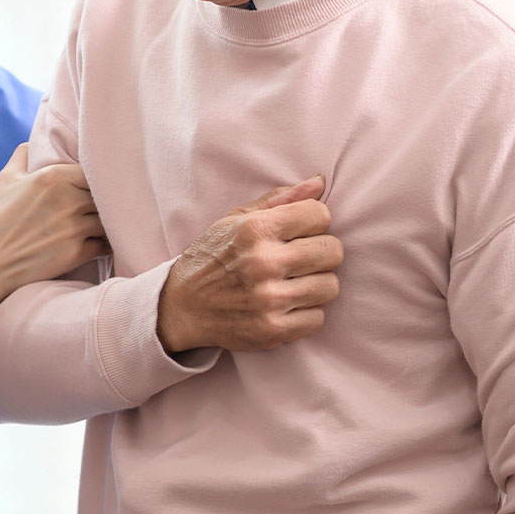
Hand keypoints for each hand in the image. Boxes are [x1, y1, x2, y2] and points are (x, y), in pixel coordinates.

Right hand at [0, 145, 105, 343]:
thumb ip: (21, 157)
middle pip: (105, 195)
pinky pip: (103, 245)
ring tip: (102, 224)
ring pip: (108, 220)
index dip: (96, 178)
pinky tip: (96, 243)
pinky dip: (102, 244)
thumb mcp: (4, 180)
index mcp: (53, 177)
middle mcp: (69, 200)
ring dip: (106, 222)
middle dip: (104, 200)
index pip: (93, 171)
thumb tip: (29, 144)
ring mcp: (75, 227)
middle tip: (104, 205)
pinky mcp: (77, 252)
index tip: (94, 185)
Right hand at [156, 176, 342, 352]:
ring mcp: (268, 300)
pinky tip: (287, 305)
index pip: (320, 215)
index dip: (314, 221)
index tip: (300, 231)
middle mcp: (262, 263)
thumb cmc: (212, 257)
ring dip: (316, 284)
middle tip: (301, 258)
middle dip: (321, 252)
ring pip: (330, 286)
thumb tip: (320, 182)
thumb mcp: (235, 219)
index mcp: (255, 229)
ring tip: (294, 282)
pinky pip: (318, 318)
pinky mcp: (271, 330)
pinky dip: (306, 313)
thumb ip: (279, 200)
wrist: (182, 307)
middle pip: (332, 251)